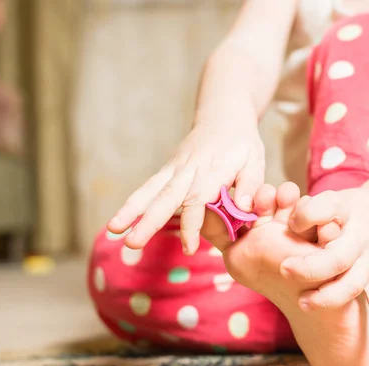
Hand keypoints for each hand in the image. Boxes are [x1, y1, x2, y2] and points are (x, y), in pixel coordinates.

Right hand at [107, 119, 264, 253]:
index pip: (198, 199)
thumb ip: (250, 186)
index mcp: (213, 169)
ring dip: (131, 210)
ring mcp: (175, 168)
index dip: (193, 224)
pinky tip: (118, 220)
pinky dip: (133, 202)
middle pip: (167, 197)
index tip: (189, 247)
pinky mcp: (168, 169)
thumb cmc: (242, 142)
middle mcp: (189, 169)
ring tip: (113, 230)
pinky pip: (149, 187)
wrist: (223, 115)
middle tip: (132, 243)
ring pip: (151, 190)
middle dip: (148, 221)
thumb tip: (243, 209)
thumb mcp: (255, 161)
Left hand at [282, 188, 368, 353]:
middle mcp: (362, 243)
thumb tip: (293, 228)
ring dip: (330, 297)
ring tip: (303, 303)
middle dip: (311, 268)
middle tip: (284, 269)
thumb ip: (311, 211)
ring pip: (354, 284)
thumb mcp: (330, 199)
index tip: (290, 225)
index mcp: (349, 219)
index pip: (327, 214)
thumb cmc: (347, 209)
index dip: (307, 219)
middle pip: (338, 259)